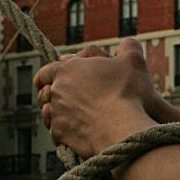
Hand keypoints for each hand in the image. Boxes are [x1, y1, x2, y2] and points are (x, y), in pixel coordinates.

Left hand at [36, 42, 156, 155]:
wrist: (123, 130)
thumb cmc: (128, 93)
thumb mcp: (134, 62)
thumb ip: (128, 47)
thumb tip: (126, 44)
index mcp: (68, 68)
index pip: (47, 69)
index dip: (49, 74)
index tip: (52, 78)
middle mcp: (57, 90)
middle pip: (45, 91)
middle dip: (51, 93)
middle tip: (65, 97)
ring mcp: (56, 114)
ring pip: (48, 112)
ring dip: (55, 112)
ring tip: (68, 114)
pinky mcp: (60, 135)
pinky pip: (55, 132)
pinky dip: (61, 130)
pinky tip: (73, 131)